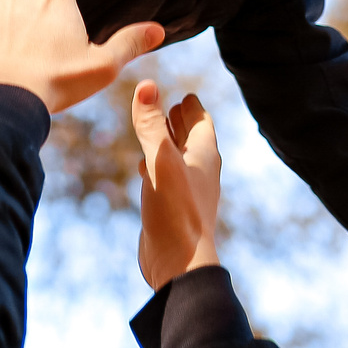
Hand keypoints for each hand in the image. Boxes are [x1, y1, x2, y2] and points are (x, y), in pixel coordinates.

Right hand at [131, 81, 220, 289]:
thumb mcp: (160, 160)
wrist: (180, 263)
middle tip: (171, 104)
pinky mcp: (171, 208)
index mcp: (204, 155)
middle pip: (192, 138)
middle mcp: (199, 171)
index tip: (185, 94)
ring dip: (167, 142)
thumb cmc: (175, 211)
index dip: (192, 107)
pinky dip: (156, 165)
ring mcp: (186, 191)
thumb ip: (151, 125)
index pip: (202, 122)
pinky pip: (166, 178)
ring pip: (178, 158)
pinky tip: (143, 166)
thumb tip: (147, 85)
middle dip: (181, 121)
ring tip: (155, 129)